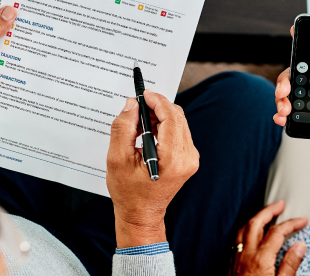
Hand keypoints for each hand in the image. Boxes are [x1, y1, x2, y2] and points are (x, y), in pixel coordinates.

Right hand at [107, 90, 199, 247]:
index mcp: (173, 158)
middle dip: (157, 107)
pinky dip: (164, 126)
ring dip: (160, 116)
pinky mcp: (188, 159)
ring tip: (138, 122)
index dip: (157, 101)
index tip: (143, 94)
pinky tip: (148, 132)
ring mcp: (190, 159)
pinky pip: (178, 132)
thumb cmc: (129, 193)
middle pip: (177, 117)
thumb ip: (124, 128)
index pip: (171, 117)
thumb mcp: (118, 159)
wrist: (141, 215)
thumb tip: (131, 104)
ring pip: (179, 123)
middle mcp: (187, 157)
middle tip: (137, 107)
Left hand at [232, 201, 306, 275]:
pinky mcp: (229, 264)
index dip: (291, 223)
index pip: (277, 232)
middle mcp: (246, 254)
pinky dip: (245, 230)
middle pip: (256, 223)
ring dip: (255, 218)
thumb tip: (300, 246)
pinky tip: (250, 233)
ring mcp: (235, 258)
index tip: (302, 220)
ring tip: (265, 214)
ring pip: (243, 229)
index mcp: (260, 258)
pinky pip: (236, 240)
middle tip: (280, 205)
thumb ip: (290, 265)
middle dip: (269, 210)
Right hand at [273, 27, 309, 169]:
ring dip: (282, 99)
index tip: (294, 34)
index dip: (306, 45)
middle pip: (299, 76)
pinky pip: (293, 113)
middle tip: (283, 91)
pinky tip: (282, 118)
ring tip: (284, 109)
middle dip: (286, 80)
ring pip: (293, 94)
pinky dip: (283, 114)